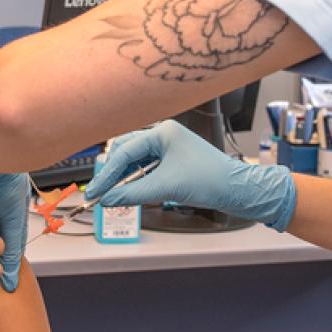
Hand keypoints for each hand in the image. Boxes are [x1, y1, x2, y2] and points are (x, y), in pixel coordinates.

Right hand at [84, 120, 297, 230]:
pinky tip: (130, 193)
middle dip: (113, 174)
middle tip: (99, 194)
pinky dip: (138, 181)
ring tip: (113, 196)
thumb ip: (132, 193)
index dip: (107, 175)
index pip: (125, 152)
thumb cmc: (209, 180)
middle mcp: (165, 135)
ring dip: (125, 179)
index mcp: (163, 131)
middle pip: (127, 152)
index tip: (94, 192)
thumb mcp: (165, 187)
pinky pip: (148, 168)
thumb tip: (107, 200)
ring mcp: (170, 147)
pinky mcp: (175, 160)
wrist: (237, 190)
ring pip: (137, 161)